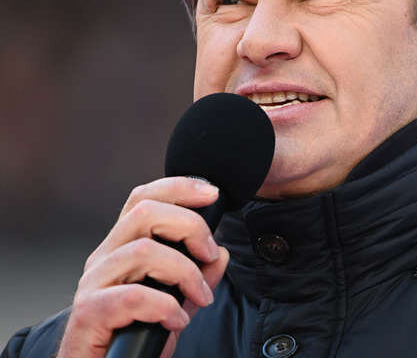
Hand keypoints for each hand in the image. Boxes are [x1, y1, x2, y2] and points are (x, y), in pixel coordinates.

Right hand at [57, 177, 229, 357]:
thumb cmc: (133, 335)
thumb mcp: (177, 301)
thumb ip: (198, 277)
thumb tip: (221, 254)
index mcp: (122, 248)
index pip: (142, 200)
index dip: (177, 188)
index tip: (211, 194)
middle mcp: (104, 259)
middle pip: (144, 213)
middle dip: (189, 226)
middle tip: (209, 254)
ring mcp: (93, 284)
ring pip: (143, 251)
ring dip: (184, 272)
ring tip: (200, 296)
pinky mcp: (88, 313)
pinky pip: (133, 296)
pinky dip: (165, 306)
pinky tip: (176, 320)